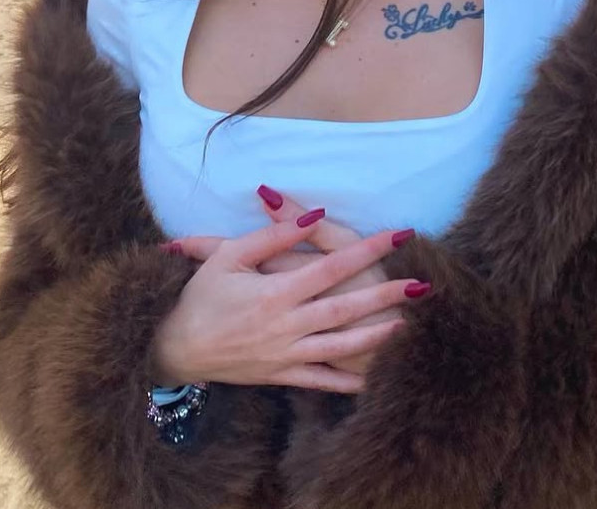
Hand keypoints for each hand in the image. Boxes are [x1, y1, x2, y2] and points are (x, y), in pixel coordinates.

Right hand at [153, 214, 421, 394]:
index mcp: (275, 291)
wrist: (175, 348)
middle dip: (385, 295)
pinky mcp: (282, 375)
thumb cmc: (201, 297)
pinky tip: (373, 376)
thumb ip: (274, 236)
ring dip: (376, 335)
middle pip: (345, 307)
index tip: (398, 235)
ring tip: (407, 323)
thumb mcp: (230, 256)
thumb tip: (312, 215)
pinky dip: (347, 381)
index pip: (332, 265)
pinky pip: (321, 381)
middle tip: (420, 283)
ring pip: (340, 345)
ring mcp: (286, 354)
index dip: (367, 249)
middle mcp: (286, 325)